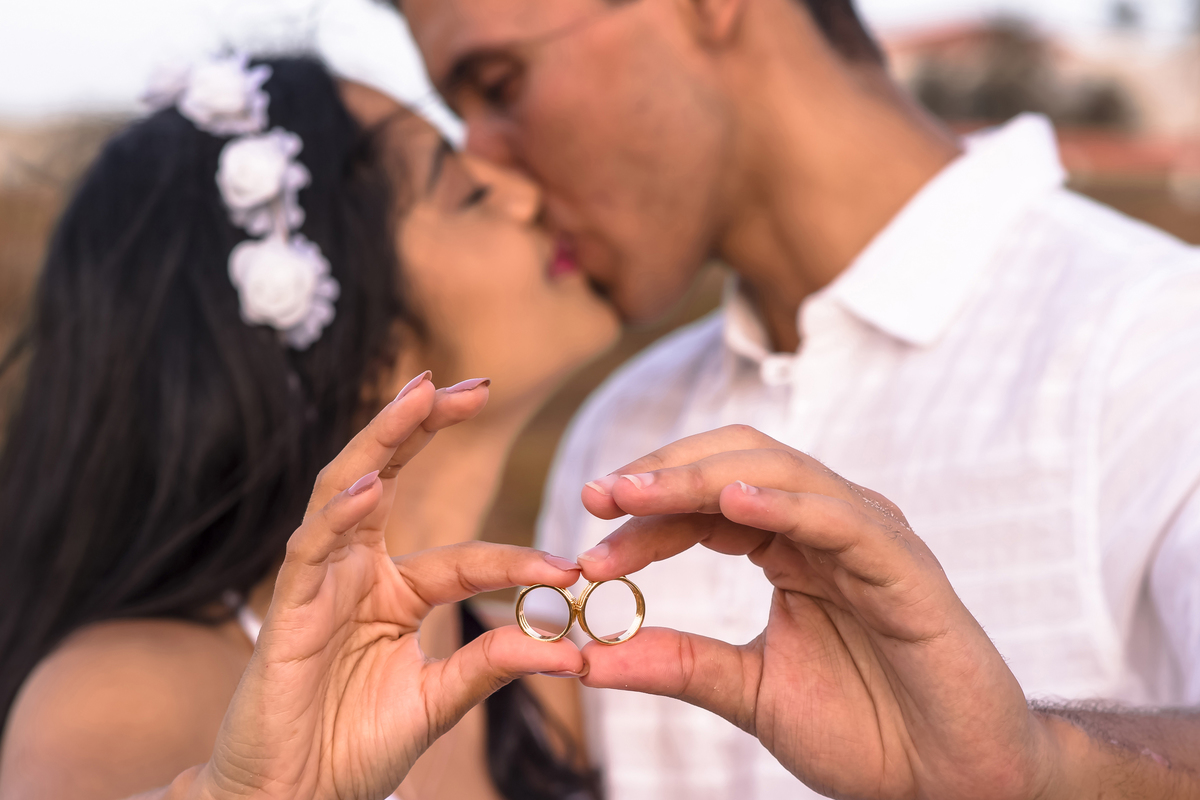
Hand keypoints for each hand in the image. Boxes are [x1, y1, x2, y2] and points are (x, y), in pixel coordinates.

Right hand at [192, 376, 584, 799]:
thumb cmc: (355, 749)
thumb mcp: (439, 702)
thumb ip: (491, 667)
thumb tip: (569, 648)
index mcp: (394, 592)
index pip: (462, 555)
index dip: (514, 556)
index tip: (568, 568)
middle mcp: (355, 572)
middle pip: (389, 477)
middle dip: (426, 426)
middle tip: (475, 385)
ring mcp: (317, 584)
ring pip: (345, 491)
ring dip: (383, 440)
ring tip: (422, 395)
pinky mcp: (285, 610)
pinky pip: (308, 550)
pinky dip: (338, 516)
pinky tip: (371, 488)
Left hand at [576, 425, 1055, 799]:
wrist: (948, 785)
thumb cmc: (864, 732)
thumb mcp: (748, 692)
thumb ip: (677, 664)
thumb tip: (585, 658)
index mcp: (788, 547)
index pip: (704, 504)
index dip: (643, 514)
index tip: (586, 541)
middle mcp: (825, 527)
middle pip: (733, 465)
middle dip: (661, 475)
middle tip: (598, 498)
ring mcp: (866, 538)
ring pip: (780, 474)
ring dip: (700, 479)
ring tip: (637, 495)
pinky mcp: (904, 565)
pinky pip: (840, 519)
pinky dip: (787, 503)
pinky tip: (732, 503)